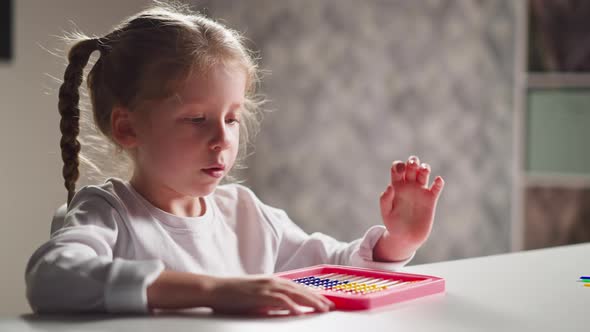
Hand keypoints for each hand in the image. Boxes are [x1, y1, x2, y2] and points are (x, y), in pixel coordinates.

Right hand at [209, 275, 334, 314]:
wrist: (215, 290)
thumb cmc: (233, 295)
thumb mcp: (257, 297)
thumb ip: (271, 301)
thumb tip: (285, 309)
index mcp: (272, 281)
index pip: (298, 288)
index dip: (313, 294)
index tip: (325, 302)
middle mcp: (272, 281)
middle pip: (300, 290)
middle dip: (317, 298)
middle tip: (331, 306)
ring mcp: (266, 287)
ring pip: (294, 294)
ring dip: (310, 301)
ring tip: (322, 309)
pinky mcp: (259, 295)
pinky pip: (279, 301)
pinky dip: (291, 306)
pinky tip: (300, 312)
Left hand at [376, 155, 443, 259]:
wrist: (406, 238)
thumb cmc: (393, 225)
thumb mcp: (386, 213)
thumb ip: (385, 199)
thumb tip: (390, 187)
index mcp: (396, 186)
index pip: (397, 169)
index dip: (399, 165)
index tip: (401, 170)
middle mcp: (408, 186)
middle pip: (412, 167)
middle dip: (413, 161)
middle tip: (413, 165)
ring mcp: (420, 192)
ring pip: (424, 173)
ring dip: (425, 168)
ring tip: (424, 170)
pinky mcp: (430, 200)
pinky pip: (436, 188)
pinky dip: (438, 183)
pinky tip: (437, 181)